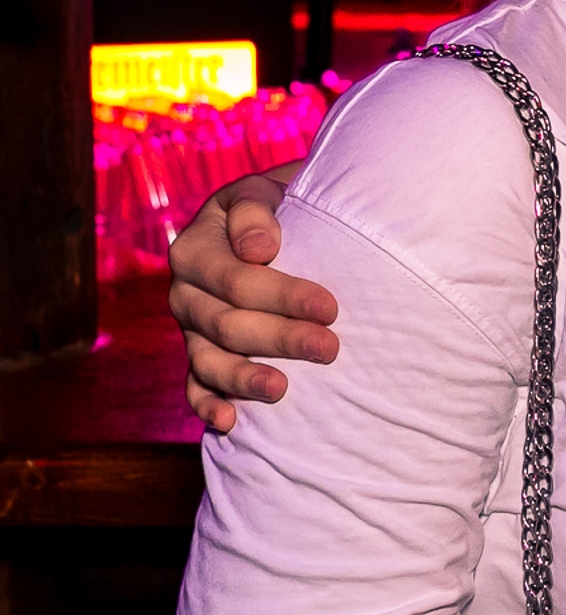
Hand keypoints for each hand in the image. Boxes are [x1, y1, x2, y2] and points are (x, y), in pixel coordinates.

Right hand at [167, 165, 337, 433]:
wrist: (276, 220)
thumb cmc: (277, 205)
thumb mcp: (264, 192)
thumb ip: (255, 212)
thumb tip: (258, 249)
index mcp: (195, 249)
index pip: (237, 281)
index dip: (283, 296)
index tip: (330, 307)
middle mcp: (185, 292)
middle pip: (228, 325)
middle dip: (280, 339)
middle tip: (330, 348)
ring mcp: (191, 329)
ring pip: (209, 361)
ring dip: (244, 379)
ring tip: (282, 390)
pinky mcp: (200, 355)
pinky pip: (195, 385)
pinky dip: (207, 405)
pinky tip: (229, 423)